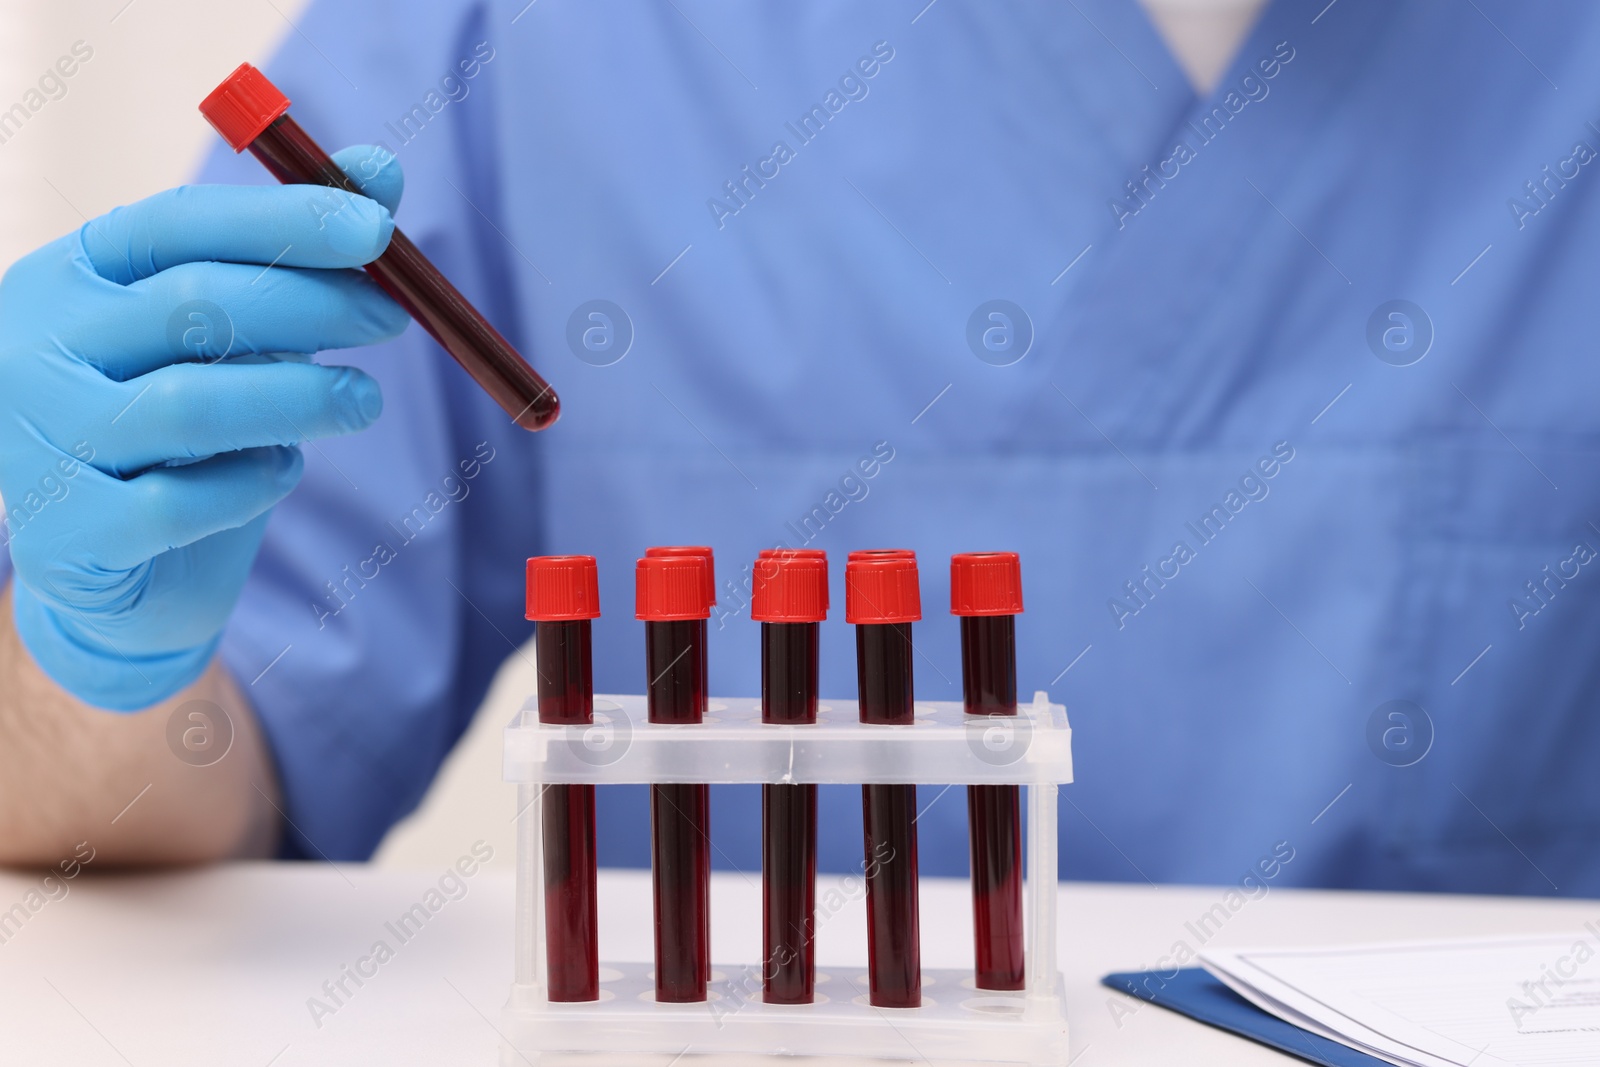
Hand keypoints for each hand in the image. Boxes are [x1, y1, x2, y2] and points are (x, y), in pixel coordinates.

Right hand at [0, 146, 406, 710]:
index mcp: (71, 274)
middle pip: (192, 308)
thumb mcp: (238, 335)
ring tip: (361, 402)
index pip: (177, 224)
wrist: (121, 568)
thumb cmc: (188, 432)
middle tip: (390, 322)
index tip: (379, 228)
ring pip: (192, 406)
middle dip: (313, 307)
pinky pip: (182, 502)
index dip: (283, 221)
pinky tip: (278, 471)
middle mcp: (35, 345)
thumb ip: (297, 253)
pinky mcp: (68, 532)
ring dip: (301, 399)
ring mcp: (40, 440)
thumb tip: (381, 168)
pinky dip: (253, 483)